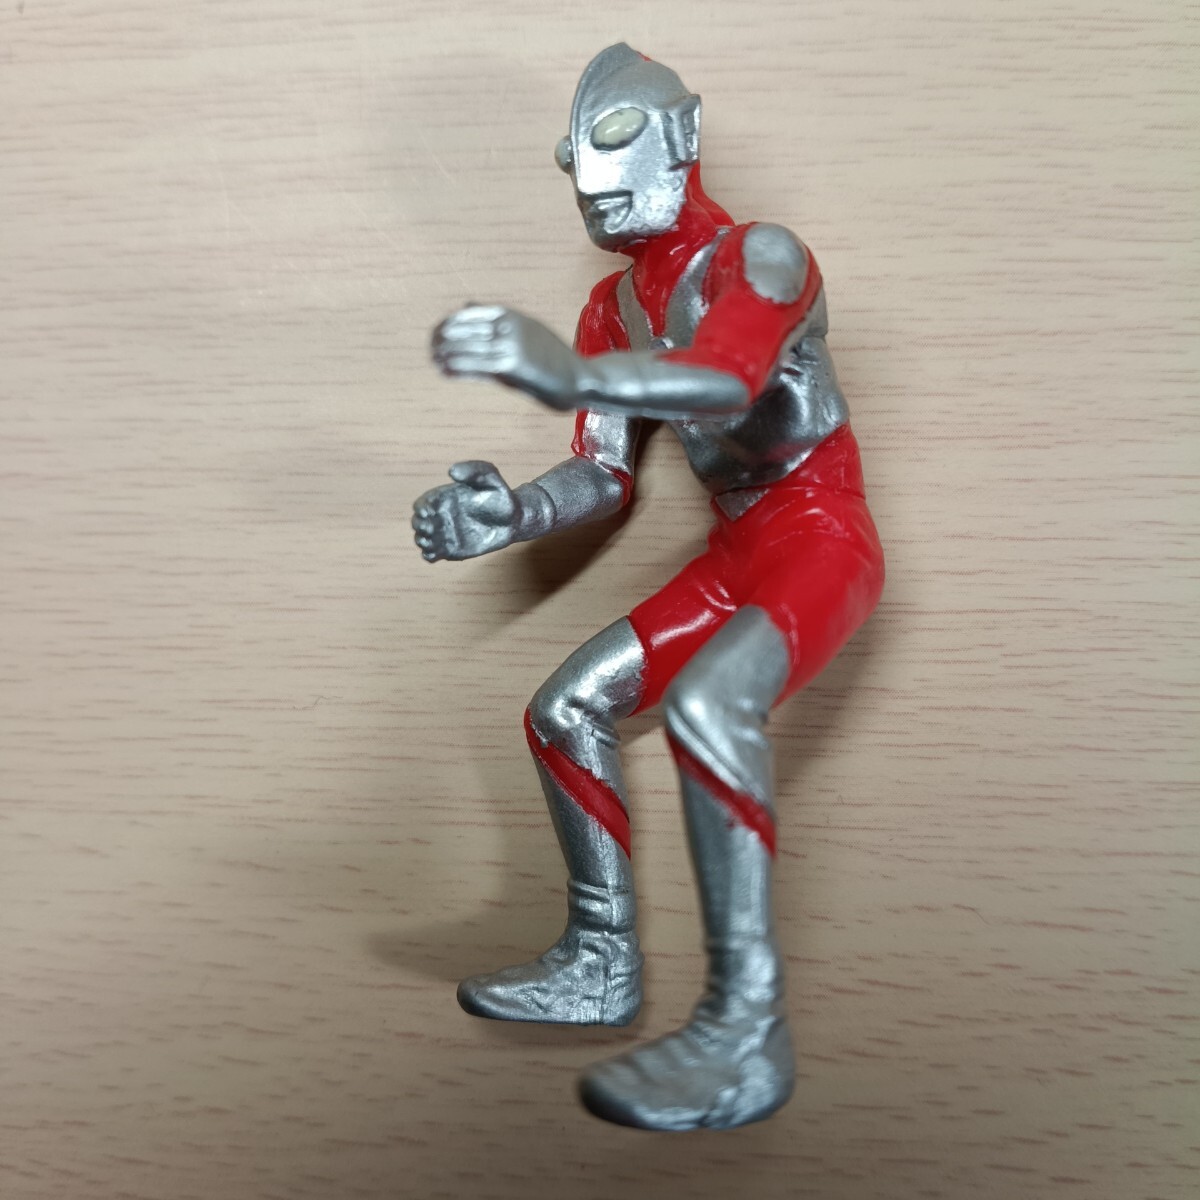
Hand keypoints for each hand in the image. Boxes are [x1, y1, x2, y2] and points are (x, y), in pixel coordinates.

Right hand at [412, 460, 523, 561]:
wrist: (514, 519)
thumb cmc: (500, 495)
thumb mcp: (490, 476)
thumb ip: (473, 470)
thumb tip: (452, 471)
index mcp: (443, 498)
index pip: (422, 503)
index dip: (420, 508)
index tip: (428, 512)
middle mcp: (442, 516)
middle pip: (418, 522)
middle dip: (419, 525)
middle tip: (431, 527)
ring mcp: (446, 534)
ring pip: (422, 539)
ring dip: (422, 541)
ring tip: (431, 542)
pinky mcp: (453, 549)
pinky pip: (432, 555)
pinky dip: (428, 555)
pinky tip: (435, 554)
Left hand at [431, 304, 578, 409]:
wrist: (581, 378)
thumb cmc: (552, 357)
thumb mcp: (526, 328)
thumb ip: (497, 318)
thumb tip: (466, 304)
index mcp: (511, 315)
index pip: (469, 314)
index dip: (449, 324)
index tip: (436, 334)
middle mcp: (509, 327)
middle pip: (464, 329)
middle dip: (443, 338)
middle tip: (430, 348)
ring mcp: (510, 346)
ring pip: (467, 348)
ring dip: (446, 353)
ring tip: (433, 359)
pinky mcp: (512, 367)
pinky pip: (476, 366)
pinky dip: (457, 368)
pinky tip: (444, 370)